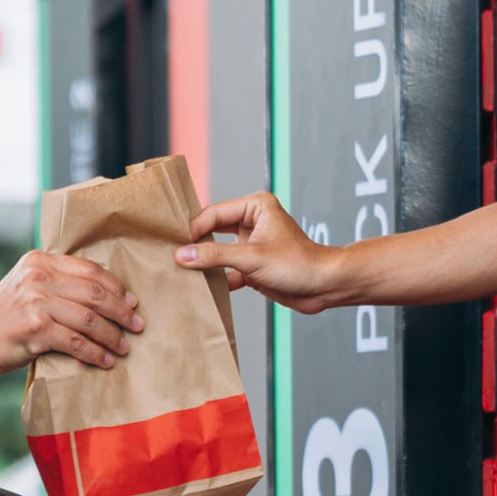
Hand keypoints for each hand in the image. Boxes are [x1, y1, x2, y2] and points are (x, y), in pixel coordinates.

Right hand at [0, 250, 143, 408]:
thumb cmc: (8, 318)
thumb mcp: (28, 285)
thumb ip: (58, 280)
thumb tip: (107, 292)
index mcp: (39, 260)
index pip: (90, 269)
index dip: (116, 287)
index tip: (131, 302)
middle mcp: (38, 276)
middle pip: (95, 293)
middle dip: (121, 311)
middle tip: (137, 325)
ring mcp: (36, 301)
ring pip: (90, 319)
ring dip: (112, 336)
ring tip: (124, 347)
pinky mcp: (36, 329)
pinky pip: (77, 342)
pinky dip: (95, 353)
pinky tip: (105, 360)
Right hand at [175, 191, 337, 313]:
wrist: (325, 287)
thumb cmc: (299, 264)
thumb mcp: (252, 258)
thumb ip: (215, 256)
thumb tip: (182, 255)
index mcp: (255, 207)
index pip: (214, 213)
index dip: (194, 229)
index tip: (176, 246)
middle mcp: (252, 222)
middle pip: (213, 230)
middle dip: (195, 244)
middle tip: (171, 255)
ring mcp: (251, 244)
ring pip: (218, 252)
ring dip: (204, 263)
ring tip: (180, 272)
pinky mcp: (252, 266)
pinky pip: (226, 270)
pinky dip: (216, 279)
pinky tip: (200, 288)